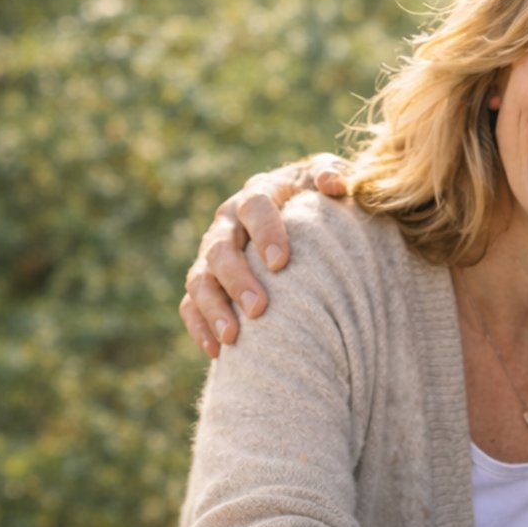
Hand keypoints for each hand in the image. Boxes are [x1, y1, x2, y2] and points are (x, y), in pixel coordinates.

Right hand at [178, 154, 350, 355]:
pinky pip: (191, 305)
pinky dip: (200, 326)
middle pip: (221, 248)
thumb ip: (333, 174)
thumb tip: (336, 185)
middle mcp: (228, 222)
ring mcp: (211, 254)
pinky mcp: (205, 283)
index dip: (265, 231)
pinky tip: (218, 352)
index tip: (281, 262)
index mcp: (258, 194)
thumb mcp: (334, 180)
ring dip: (214, 308)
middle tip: (258, 308)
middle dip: (237, 278)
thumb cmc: (322, 202)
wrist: (305, 224)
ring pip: (200, 279)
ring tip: (232, 337)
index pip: (255, 206)